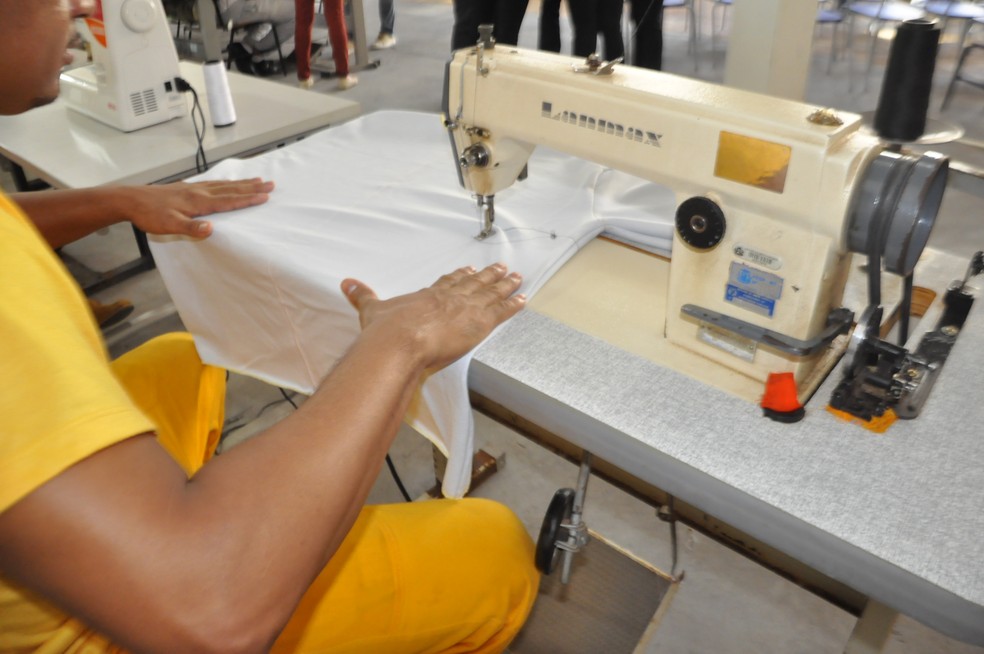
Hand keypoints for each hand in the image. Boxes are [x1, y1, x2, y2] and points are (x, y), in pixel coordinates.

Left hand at [126, 178, 273, 237]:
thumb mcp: (169, 226)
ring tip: (256, 179)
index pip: (229, 200)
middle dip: (252, 187)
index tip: (265, 196)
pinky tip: (227, 182)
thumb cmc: (150, 215)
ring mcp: (193, 188)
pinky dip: (226, 182)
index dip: (248, 198)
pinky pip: (213, 183)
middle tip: (270, 183)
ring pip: (223, 184)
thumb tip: (211, 229)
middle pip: (231, 189)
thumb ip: (191, 228)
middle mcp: (199, 192)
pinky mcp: (187, 188)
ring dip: (242, 183)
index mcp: (199, 202)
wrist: (131, 199)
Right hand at [342, 263, 525, 371]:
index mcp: (428, 295)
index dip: (459, 276)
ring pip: (491, 293)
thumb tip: (347, 283)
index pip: (448, 282)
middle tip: (501, 267)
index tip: (469, 270)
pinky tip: (523, 298)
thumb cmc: (386, 331)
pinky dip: (513, 305)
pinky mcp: (479, 323)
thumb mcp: (372, 310)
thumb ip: (362, 295)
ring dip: (505, 285)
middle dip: (488, 276)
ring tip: (517, 277)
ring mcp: (466, 309)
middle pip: (474, 284)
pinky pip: (501, 312)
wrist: (399, 343)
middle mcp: (450, 298)